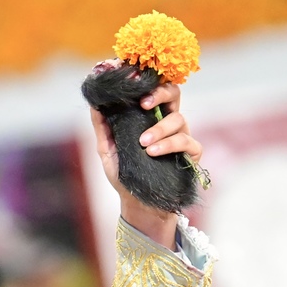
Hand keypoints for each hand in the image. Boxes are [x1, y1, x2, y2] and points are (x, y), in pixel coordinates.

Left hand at [91, 83, 203, 246]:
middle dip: (161, 94)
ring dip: (160, 129)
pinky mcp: (192, 154)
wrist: (137, 203)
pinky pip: (187, 142)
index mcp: (149, 117)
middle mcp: (167, 122)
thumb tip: (94, 103)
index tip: (134, 84)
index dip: (148, 83)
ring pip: (178, 119)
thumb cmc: (124, 174)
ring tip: (144, 143)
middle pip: (174, 94)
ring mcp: (182, 136)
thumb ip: (102, 127)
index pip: (154, 90)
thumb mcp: (107, 150)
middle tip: (144, 104)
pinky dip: (170, 145)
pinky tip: (153, 152)